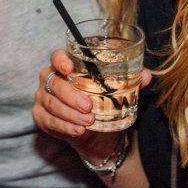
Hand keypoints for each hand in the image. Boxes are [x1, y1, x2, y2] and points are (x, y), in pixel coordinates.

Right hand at [32, 50, 150, 145]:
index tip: (70, 68)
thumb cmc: (102, 101)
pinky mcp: (41, 117)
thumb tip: (145, 76)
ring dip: (70, 114)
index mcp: (65, 66)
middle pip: (54, 83)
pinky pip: (49, 121)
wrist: (95, 130)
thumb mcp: (118, 90)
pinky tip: (78, 130)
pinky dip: (64, 127)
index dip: (60, 61)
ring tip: (88, 121)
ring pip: (52, 104)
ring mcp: (43, 98)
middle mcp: (50, 79)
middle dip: (71, 96)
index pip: (56, 57)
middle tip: (89, 106)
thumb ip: (131, 81)